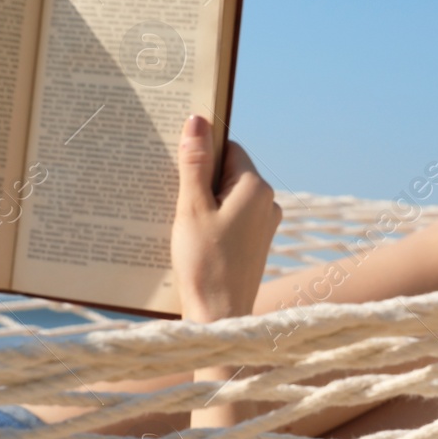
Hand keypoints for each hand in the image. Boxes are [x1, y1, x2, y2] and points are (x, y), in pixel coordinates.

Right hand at [171, 115, 280, 321]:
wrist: (219, 319)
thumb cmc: (204, 264)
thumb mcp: (192, 208)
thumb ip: (194, 163)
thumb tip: (197, 119)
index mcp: (256, 188)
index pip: (228, 148)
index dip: (201, 152)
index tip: (176, 162)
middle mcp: (267, 203)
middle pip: (228, 172)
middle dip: (200, 178)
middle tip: (170, 192)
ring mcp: (264, 226)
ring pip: (228, 197)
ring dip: (203, 202)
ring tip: (178, 219)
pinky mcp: (256, 245)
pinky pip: (232, 219)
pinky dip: (211, 221)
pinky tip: (190, 237)